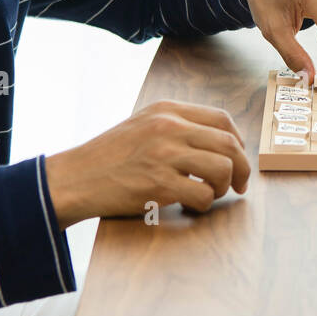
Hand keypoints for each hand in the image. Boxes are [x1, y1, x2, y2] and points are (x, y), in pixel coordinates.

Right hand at [45, 100, 249, 228]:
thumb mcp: (143, 125)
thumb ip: (177, 126)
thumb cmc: (109, 156)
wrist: (74, 178)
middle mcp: (169, 127)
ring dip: (225, 186)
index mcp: (167, 110)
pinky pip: (203, 194)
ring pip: (223, 168)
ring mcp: (164, 154)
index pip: (222, 119)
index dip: (238, 141)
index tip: (237, 158)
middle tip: (240, 185)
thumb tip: (219, 143)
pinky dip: (205, 203)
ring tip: (212, 193)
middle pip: (229, 144)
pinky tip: (192, 205)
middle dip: (242, 168)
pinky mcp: (159, 184)